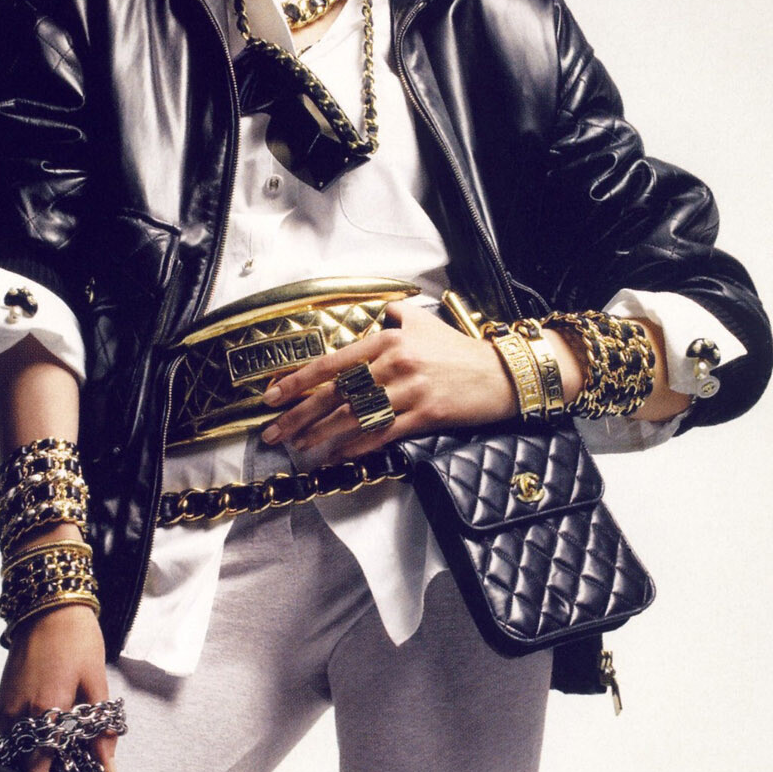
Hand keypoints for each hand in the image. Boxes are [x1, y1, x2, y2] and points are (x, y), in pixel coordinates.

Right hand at [0, 602, 114, 771]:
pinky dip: (30, 739)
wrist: (48, 609)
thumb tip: (108, 770)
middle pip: (27, 763)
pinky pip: (12, 735)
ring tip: (64, 744)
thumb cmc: (75, 640)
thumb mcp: (96, 686)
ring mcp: (5, 709)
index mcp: (45, 710)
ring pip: (19, 751)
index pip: (40, 768)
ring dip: (39, 754)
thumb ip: (102, 734)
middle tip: (72, 766)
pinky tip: (50, 728)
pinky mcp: (1, 703)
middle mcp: (18, 713)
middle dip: (48, 770)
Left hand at [258, 298, 518, 461]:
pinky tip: (337, 456)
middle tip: (274, 432)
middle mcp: (394, 364)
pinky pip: (382, 434)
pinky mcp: (424, 415)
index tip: (271, 396)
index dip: (297, 382)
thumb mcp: (423, 322)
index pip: (331, 363)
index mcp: (388, 340)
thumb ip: (394, 318)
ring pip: (354, 417)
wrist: (500, 374)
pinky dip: (356, 447)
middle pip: (335, 394)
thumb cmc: (458, 351)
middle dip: (299, 415)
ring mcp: (409, 391)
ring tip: (299, 447)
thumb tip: (376, 315)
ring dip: (321, 435)